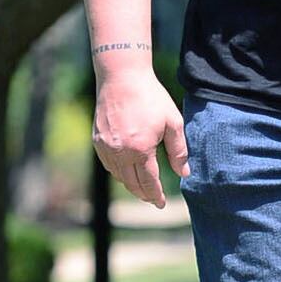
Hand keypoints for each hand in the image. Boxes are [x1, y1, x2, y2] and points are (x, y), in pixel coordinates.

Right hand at [92, 71, 188, 207]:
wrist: (121, 77)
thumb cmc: (151, 98)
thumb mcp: (172, 122)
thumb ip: (178, 151)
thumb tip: (184, 173)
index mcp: (140, 149)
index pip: (149, 182)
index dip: (156, 195)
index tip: (161, 204)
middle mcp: (120, 152)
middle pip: (132, 183)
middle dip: (144, 194)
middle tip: (153, 199)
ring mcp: (106, 147)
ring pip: (119, 176)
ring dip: (131, 184)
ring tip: (142, 187)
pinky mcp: (97, 140)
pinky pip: (108, 164)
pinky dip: (119, 172)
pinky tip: (127, 171)